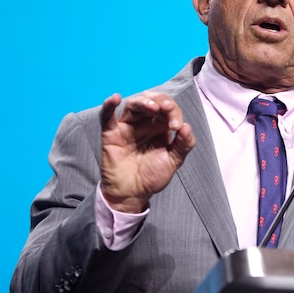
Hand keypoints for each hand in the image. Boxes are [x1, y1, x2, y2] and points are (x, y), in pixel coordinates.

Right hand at [98, 92, 195, 212]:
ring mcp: (127, 127)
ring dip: (143, 102)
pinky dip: (108, 106)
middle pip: (152, 102)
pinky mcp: (111, 134)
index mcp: (160, 127)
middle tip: (167, 108)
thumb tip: (187, 127)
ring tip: (152, 106)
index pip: (168, 110)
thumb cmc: (152, 176)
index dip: (174, 112)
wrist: (133, 194)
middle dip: (161, 102)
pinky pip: (106, 117)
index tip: (176, 126)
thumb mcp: (173, 161)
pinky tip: (115, 98)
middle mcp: (144, 123)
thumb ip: (183, 144)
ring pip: (133, 105)